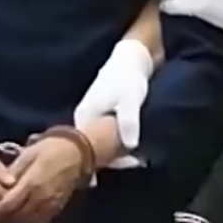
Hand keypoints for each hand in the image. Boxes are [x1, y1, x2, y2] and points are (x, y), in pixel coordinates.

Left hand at [0, 135, 89, 222]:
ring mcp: (50, 205)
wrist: (77, 153)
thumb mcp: (28, 154)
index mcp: (32, 182)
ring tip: (1, 222)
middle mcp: (41, 197)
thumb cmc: (49, 149)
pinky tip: (18, 221)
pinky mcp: (57, 208)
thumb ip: (13, 172)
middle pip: (17, 217)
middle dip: (1, 221)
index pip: (9, 204)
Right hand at [74, 39, 150, 169]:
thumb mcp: (130, 100)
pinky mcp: (100, 116)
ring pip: (100, 143)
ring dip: (118, 152)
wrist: (131, 57)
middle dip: (114, 160)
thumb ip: (129, 122)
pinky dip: (118, 143)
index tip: (132, 164)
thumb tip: (131, 146)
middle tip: (139, 163)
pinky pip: (105, 137)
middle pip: (93, 149)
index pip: (89, 151)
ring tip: (139, 158)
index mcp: (84, 118)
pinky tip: (133, 149)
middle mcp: (83, 120)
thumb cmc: (128, 77)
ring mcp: (91, 118)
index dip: (109, 162)